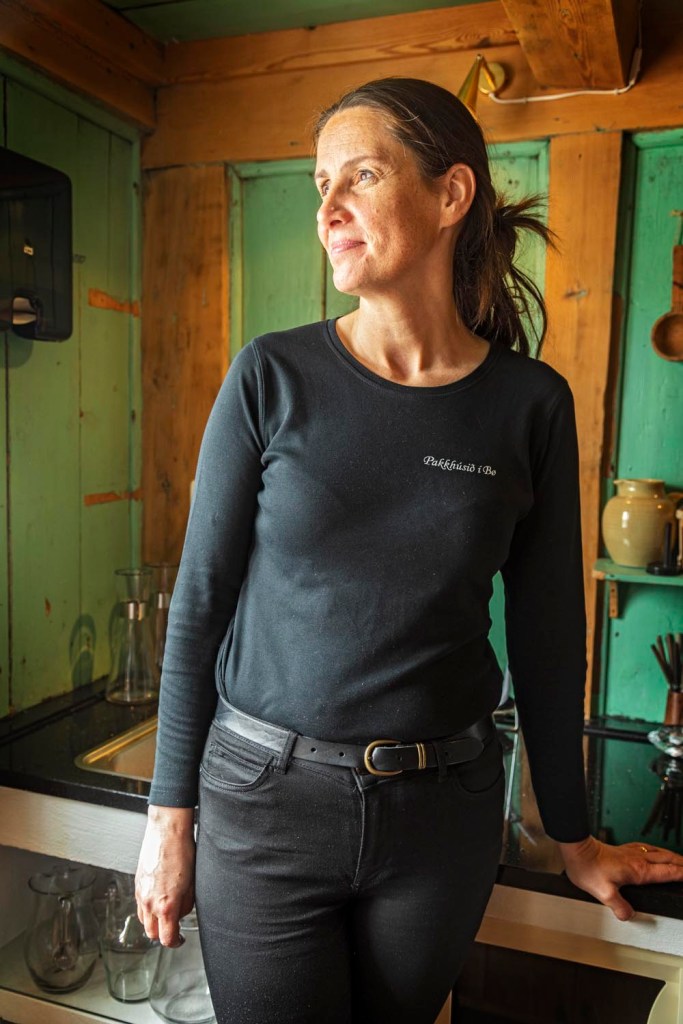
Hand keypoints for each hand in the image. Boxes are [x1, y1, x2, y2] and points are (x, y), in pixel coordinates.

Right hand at [135, 805, 195, 946]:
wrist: (167, 831)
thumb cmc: (182, 851)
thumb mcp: (192, 884)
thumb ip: (186, 905)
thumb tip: (181, 913)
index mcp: (166, 905)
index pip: (166, 938)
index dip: (175, 943)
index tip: (179, 939)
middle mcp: (150, 902)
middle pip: (151, 933)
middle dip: (163, 934)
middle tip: (174, 927)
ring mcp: (141, 893)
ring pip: (143, 920)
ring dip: (153, 922)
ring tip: (166, 912)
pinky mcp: (137, 883)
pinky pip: (140, 904)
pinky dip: (147, 908)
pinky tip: (158, 897)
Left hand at [558, 835, 682, 920]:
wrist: (578, 850)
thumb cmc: (588, 868)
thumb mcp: (604, 894)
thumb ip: (619, 907)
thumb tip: (628, 915)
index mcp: (638, 870)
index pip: (668, 872)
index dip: (682, 874)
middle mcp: (638, 859)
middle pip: (667, 859)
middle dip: (682, 864)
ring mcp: (631, 852)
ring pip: (659, 852)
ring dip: (672, 856)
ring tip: (680, 860)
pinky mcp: (623, 849)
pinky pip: (647, 848)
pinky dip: (658, 850)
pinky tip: (655, 851)